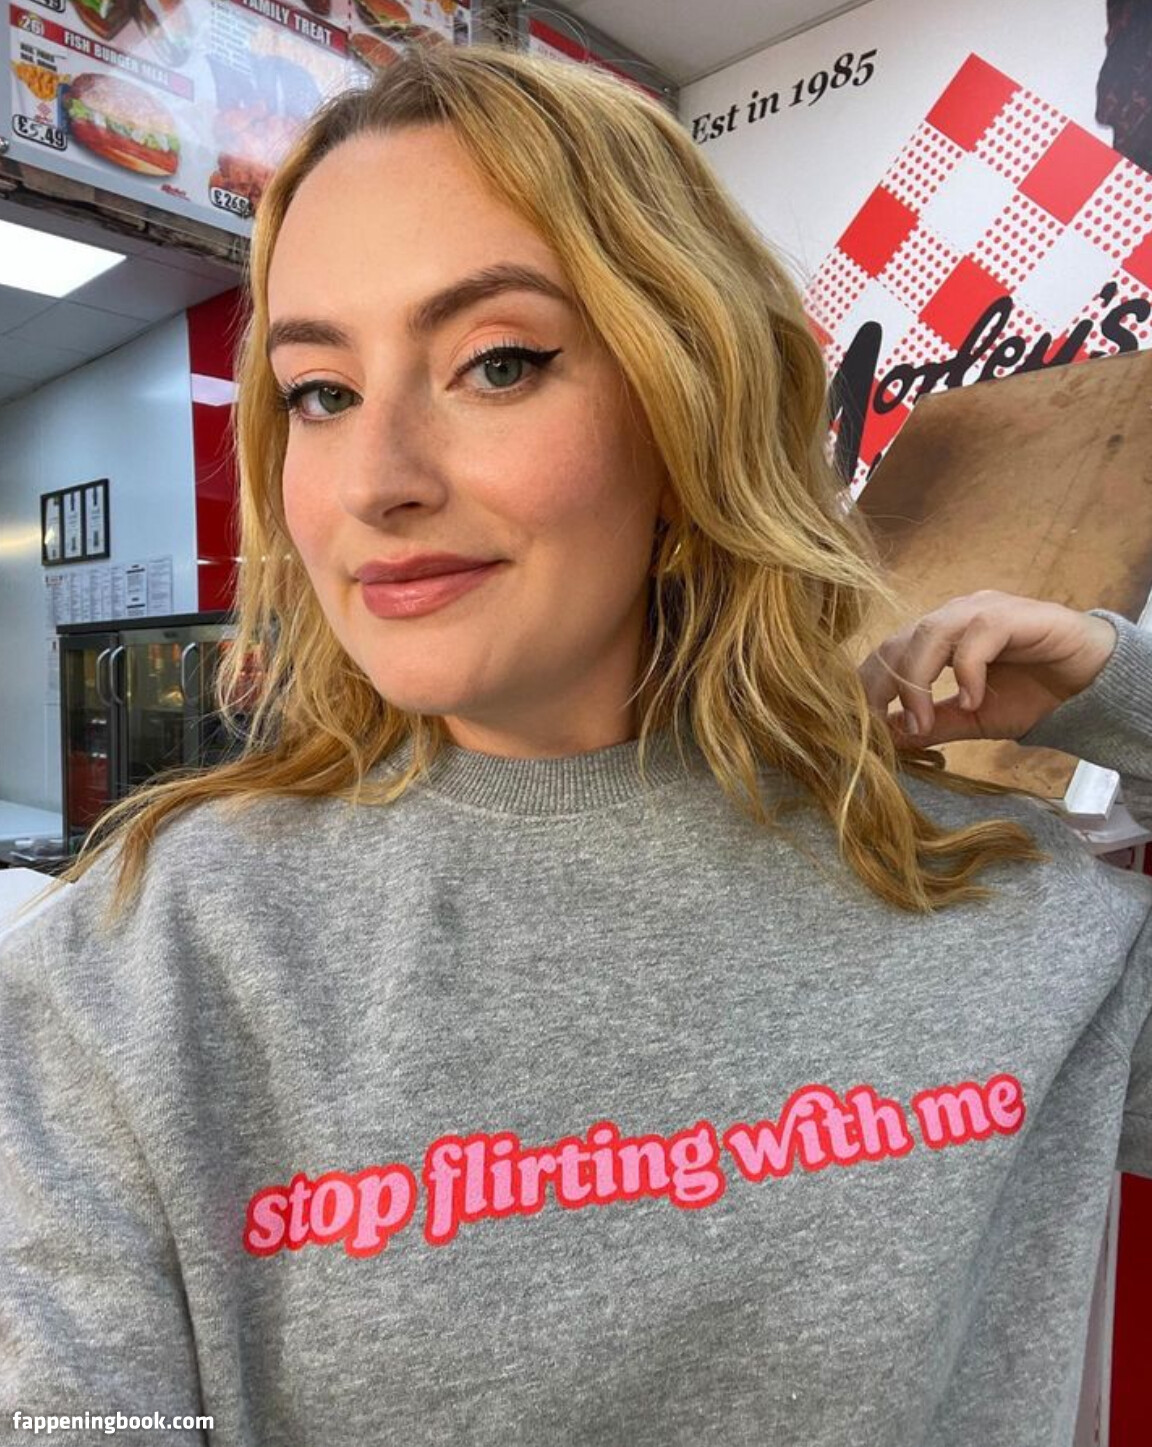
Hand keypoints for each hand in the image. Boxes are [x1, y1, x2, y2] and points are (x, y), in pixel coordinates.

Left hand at [856, 591, 1117, 746]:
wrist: (1087, 682)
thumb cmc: (1030, 693)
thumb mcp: (973, 719)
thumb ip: (933, 724)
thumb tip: (887, 738)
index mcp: (935, 638)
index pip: (886, 655)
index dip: (867, 687)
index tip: (855, 727)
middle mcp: (952, 617)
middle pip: (898, 643)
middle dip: (882, 687)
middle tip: (877, 727)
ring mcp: (981, 611)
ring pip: (929, 634)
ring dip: (918, 681)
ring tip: (921, 723)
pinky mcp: (1013, 615)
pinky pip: (978, 637)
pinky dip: (967, 672)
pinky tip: (971, 701)